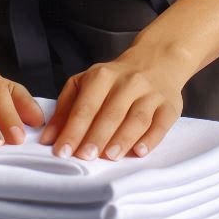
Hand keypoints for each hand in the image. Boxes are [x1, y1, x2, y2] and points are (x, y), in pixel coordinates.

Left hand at [38, 51, 185, 160]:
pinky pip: (161, 123)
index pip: (86, 105)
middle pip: (111, 112)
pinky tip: (139, 151)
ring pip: (137, 118)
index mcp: (102, 75)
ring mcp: (151, 93)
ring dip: (122, 139)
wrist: (157, 61)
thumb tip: (48, 138)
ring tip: (109, 157)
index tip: (62, 151)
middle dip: (96, 136)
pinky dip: (151, 138)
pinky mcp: (170, 105)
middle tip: (84, 157)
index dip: (73, 129)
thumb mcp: (86, 84)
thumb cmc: (114, 80)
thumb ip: (65, 109)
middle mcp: (128, 82)